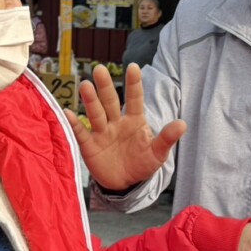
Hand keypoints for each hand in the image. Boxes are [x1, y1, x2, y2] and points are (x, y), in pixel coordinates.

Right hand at [64, 63, 185, 190]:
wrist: (126, 183)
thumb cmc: (143, 163)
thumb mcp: (158, 153)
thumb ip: (167, 138)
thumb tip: (183, 124)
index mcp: (134, 120)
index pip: (134, 99)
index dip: (134, 84)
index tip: (134, 66)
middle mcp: (116, 122)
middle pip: (110, 101)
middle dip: (105, 86)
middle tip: (100, 69)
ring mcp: (102, 132)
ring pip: (96, 113)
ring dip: (91, 100)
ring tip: (85, 85)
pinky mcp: (90, 145)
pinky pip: (81, 132)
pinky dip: (74, 123)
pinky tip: (67, 112)